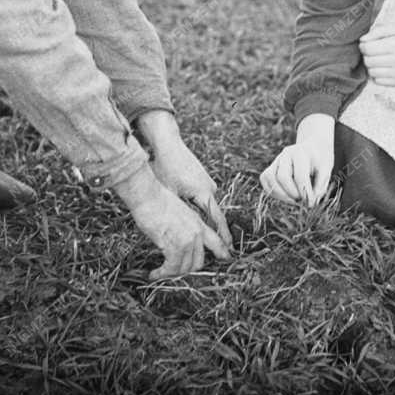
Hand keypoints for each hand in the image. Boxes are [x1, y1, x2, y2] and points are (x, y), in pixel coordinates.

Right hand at [116, 168, 231, 279]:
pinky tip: (154, 274)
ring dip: (172, 274)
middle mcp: (196, 233)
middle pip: (199, 262)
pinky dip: (162, 274)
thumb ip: (183, 225)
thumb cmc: (156, 200)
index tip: (226, 258)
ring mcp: (187, 239)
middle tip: (173, 271)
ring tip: (160, 273)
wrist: (147, 194)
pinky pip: (172, 268)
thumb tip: (177, 238)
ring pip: (185, 268)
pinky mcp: (174, 245)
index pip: (217, 241)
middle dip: (186, 270)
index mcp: (198, 222)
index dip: (223, 252)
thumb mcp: (177, 211)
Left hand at [134, 110, 232, 247]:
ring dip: (207, 220)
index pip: (217, 220)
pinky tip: (196, 216)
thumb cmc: (165, 167)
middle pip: (214, 215)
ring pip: (207, 206)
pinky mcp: (200, 177)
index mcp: (203, 192)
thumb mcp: (169, 193)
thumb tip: (182, 232)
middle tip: (222, 252)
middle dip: (216, 232)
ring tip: (209, 238)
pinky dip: (201, 208)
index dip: (222, 237)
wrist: (166, 142)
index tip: (229, 252)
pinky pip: (203, 198)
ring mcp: (206, 181)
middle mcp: (209, 188)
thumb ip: (179, 212)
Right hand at [260, 113, 334, 205]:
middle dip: (292, 193)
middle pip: (282, 177)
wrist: (314, 149)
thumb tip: (309, 202)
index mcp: (301, 152)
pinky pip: (265, 179)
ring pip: (269, 178)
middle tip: (302, 200)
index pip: (299, 176)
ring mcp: (277, 160)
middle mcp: (286, 154)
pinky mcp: (271, 166)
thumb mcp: (327, 171)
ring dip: (281, 194)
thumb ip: (320, 186)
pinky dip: (273, 191)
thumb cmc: (320, 162)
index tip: (311, 203)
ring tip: (293, 200)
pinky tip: (286, 196)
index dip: (305, 193)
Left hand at [359, 25, 394, 85]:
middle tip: (373, 53)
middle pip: (368, 61)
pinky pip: (379, 81)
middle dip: (367, 56)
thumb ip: (377, 31)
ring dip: (372, 66)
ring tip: (379, 60)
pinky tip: (384, 68)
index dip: (363, 46)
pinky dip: (378, 75)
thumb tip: (362, 40)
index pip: (367, 48)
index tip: (366, 45)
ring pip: (371, 72)